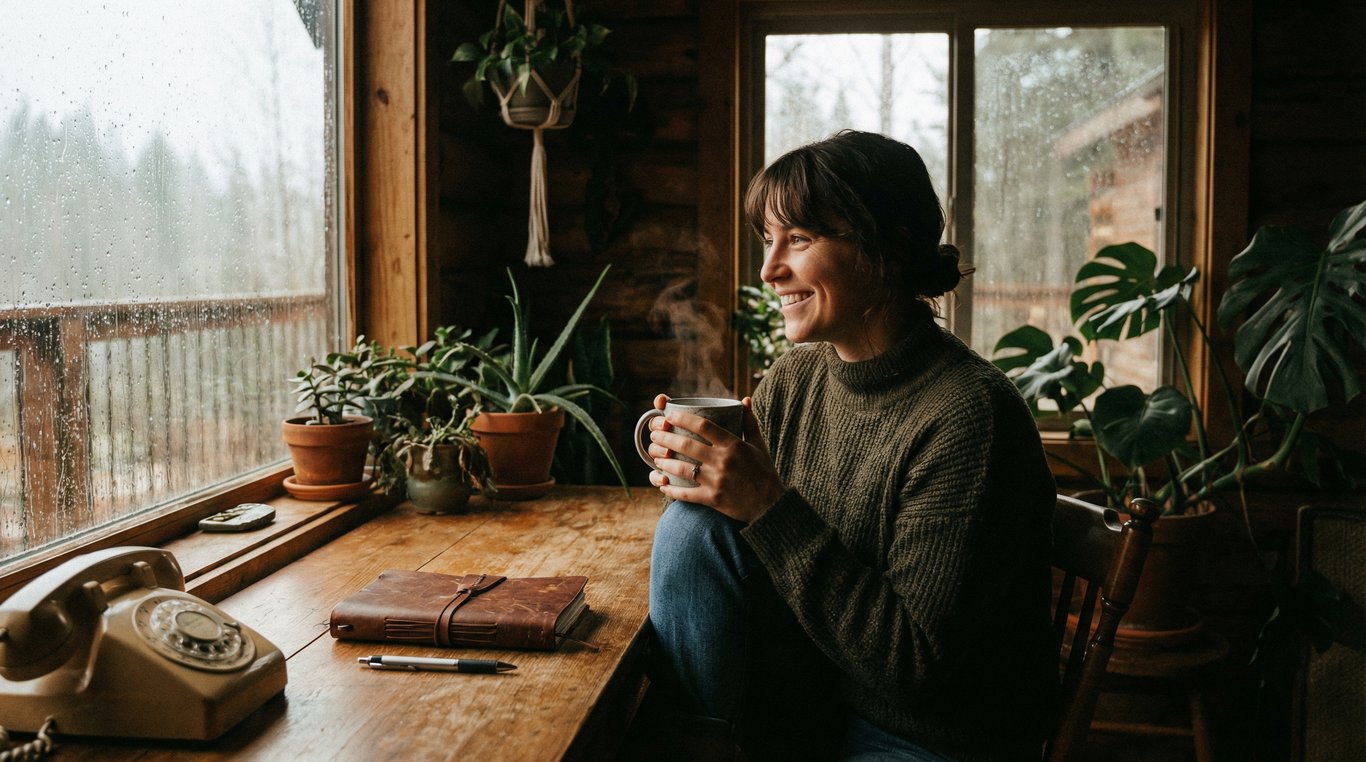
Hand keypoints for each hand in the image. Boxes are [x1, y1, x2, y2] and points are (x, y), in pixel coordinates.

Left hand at [646, 395, 784, 523]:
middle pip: (687, 446)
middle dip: (666, 438)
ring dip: (664, 462)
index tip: (670, 416)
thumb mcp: (758, 445)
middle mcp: (723, 461)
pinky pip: (686, 494)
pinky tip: (662, 484)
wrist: (770, 505)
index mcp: (733, 445)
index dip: (683, 418)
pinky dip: (671, 490)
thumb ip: (749, 422)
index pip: (703, 426)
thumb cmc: (764, 472)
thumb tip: (745, 399)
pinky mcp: (713, 499)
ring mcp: (716, 481)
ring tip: (655, 456)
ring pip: (682, 469)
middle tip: (655, 435)